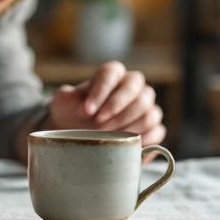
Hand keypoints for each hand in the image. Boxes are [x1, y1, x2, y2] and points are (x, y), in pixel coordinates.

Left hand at [47, 61, 165, 145]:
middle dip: (118, 110)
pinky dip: (145, 140)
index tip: (87, 110)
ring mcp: (145, 107)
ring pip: (150, 112)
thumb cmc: (70, 112)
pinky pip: (157, 131)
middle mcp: (132, 87)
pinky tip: (127, 146)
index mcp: (111, 74)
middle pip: (138, 91)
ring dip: (130, 126)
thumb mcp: (62, 103)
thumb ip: (69, 100)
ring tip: (110, 137)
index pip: (112, 73)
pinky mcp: (152, 128)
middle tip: (98, 125)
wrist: (75, 131)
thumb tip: (87, 112)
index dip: (101, 91)